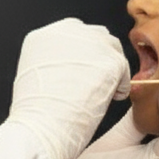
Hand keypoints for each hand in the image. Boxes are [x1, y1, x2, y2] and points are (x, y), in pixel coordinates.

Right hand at [7, 18, 130, 158]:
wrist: (40, 126)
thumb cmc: (34, 113)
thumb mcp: (34, 75)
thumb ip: (52, 61)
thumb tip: (70, 68)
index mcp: (45, 35)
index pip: (74, 35)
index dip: (81, 56)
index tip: (82, 73)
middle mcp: (67, 31)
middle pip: (96, 36)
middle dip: (98, 58)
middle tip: (94, 83)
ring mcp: (91, 43)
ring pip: (113, 50)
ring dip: (111, 69)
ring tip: (102, 93)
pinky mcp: (110, 60)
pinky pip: (124, 71)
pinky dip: (119, 86)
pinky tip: (108, 100)